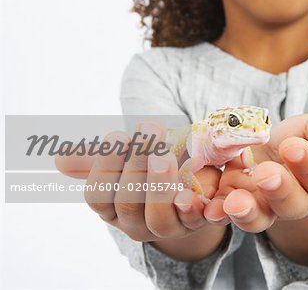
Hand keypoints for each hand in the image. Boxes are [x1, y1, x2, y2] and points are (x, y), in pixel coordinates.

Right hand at [56, 120, 225, 260]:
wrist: (193, 179)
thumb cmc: (150, 166)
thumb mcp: (124, 159)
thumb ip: (97, 158)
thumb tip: (60, 159)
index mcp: (112, 207)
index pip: (98, 196)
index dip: (105, 167)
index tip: (118, 136)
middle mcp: (135, 223)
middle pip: (127, 204)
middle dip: (135, 166)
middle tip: (148, 133)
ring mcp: (167, 228)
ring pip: (158, 218)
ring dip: (159, 184)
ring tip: (165, 154)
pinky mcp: (195, 225)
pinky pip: (191, 223)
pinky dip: (189, 209)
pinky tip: (188, 193)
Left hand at [204, 114, 307, 232]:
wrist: (271, 152)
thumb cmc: (300, 140)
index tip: (292, 146)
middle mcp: (297, 201)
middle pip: (291, 203)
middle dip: (278, 189)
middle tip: (264, 174)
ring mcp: (266, 207)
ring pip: (260, 217)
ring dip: (246, 210)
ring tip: (233, 202)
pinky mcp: (238, 205)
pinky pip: (229, 213)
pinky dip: (217, 210)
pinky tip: (206, 205)